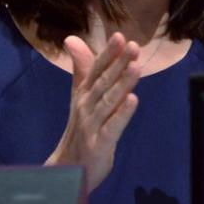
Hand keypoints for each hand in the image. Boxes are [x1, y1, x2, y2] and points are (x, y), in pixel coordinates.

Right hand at [45, 33, 140, 191]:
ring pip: (109, 101)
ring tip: (135, 67)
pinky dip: (122, 114)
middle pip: (104, 82)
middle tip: (133, 45)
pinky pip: (112, 126)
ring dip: (122, 84)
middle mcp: (86, 106)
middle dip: (118, 63)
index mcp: (84, 93)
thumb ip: (83, 68)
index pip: (95, 69)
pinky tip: (133, 100)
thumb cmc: (82, 126)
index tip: (119, 36)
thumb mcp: (81, 95)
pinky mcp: (99, 143)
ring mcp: (92, 125)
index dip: (108, 53)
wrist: (68, 167)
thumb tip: (72, 39)